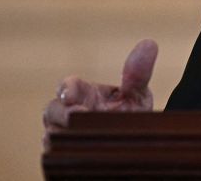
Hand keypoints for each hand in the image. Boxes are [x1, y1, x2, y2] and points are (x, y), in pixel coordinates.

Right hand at [41, 39, 157, 151]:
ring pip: (51, 135)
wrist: (133, 146)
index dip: (66, 89)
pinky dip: (64, 155)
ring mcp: (64, 137)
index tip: (71, 95)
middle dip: (62, 114)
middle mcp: (69, 114)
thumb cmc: (130, 115)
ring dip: (64, 134)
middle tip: (79, 115)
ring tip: (84, 135)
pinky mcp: (63, 157)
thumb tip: (149, 43)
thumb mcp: (136, 96)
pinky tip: (80, 154)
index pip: (66, 86)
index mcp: (84, 94)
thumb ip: (138, 75)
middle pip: (52, 111)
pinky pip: (55, 157)